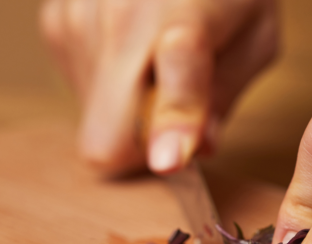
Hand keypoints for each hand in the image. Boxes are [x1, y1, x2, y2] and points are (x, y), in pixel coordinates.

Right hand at [40, 0, 277, 173]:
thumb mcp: (256, 39)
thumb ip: (224, 94)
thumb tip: (196, 148)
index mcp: (185, 13)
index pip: (177, 73)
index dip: (171, 123)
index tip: (168, 160)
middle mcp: (119, 15)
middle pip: (107, 137)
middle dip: (141, 150)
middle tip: (175, 126)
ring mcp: (77, 19)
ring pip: (96, 122)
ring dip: (130, 114)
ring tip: (157, 65)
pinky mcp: (56, 23)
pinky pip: (82, 94)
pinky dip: (111, 90)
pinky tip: (132, 52)